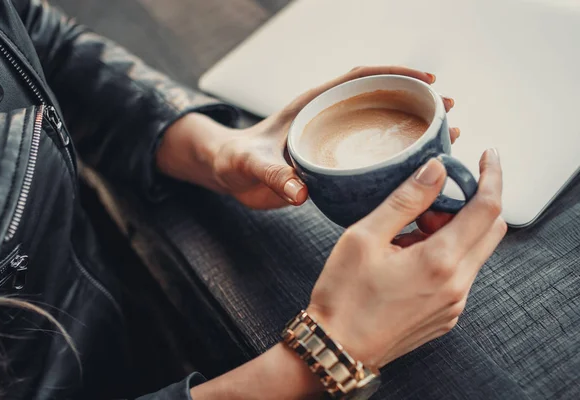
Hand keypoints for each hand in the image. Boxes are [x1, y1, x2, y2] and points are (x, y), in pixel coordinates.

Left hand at [158, 66, 460, 209]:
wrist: (227, 174)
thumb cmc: (235, 161)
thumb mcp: (249, 165)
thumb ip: (271, 175)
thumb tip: (299, 192)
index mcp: (312, 106)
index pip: (357, 79)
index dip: (392, 75)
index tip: (424, 80)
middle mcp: (327, 119)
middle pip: (378, 102)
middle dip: (414, 102)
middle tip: (447, 110)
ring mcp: (332, 141)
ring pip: (378, 129)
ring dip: (410, 130)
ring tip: (446, 135)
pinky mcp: (332, 164)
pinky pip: (369, 157)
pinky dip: (394, 160)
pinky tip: (415, 172)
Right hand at [307, 149, 505, 369]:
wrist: (336, 347)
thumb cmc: (343, 296)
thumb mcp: (365, 237)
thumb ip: (405, 200)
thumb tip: (435, 170)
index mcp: (439, 262)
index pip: (487, 208)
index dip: (491, 176)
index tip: (487, 157)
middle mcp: (456, 285)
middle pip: (490, 229)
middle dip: (470, 203)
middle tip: (432, 197)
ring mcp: (454, 304)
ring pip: (474, 251)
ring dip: (454, 229)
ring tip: (408, 232)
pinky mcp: (447, 315)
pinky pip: (461, 273)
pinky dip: (446, 253)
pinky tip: (409, 256)